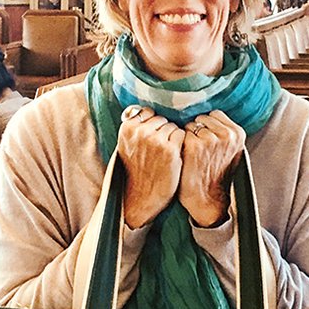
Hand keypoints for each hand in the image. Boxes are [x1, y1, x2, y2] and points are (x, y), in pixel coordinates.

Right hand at [117, 105, 183, 228]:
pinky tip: (174, 156)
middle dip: (163, 131)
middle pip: (162, 119)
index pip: (147, 112)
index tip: (151, 138)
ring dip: (173, 138)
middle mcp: (141, 132)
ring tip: (165, 154)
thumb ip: (135, 127)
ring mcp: (156, 140)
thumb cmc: (135, 171)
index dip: (153, 125)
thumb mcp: (126, 146)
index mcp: (128, 128)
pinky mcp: (170, 150)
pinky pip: (181, 135)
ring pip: (173, 126)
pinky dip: (181, 144)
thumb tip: (145, 110)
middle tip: (159, 149)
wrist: (140, 198)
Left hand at [179, 110, 244, 227]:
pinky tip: (186, 157)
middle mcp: (226, 134)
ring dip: (188, 137)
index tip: (208, 143)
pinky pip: (180, 134)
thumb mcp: (231, 151)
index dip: (208, 127)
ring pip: (190, 125)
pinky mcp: (193, 145)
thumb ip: (225, 132)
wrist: (207, 199)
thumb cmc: (216, 174)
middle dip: (198, 130)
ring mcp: (210, 139)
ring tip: (194, 155)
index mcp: (237, 134)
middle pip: (202, 118)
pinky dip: (180, 144)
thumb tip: (210, 116)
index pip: (215, 114)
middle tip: (201, 150)